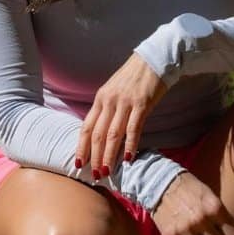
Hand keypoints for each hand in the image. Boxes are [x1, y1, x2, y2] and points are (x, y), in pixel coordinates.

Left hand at [75, 53, 165, 178]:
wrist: (154, 58)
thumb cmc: (135, 77)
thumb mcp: (115, 90)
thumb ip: (108, 109)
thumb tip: (102, 132)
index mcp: (101, 99)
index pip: (87, 127)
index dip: (82, 147)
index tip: (79, 164)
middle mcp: (109, 101)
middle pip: (98, 134)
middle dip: (95, 157)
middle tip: (95, 175)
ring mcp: (125, 102)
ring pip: (113, 134)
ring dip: (109, 155)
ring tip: (108, 171)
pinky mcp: (142, 103)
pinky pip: (134, 128)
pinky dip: (130, 145)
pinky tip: (129, 158)